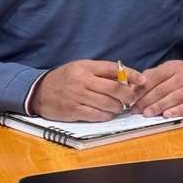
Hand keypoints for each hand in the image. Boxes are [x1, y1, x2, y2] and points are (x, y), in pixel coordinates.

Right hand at [30, 59, 144, 121]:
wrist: (39, 91)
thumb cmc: (66, 78)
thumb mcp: (82, 68)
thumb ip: (102, 72)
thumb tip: (126, 78)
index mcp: (86, 67)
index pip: (114, 69)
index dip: (131, 75)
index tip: (143, 80)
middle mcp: (81, 80)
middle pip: (112, 88)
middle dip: (127, 94)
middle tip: (133, 98)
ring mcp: (76, 96)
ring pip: (106, 103)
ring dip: (117, 107)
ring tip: (119, 106)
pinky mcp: (72, 111)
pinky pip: (96, 115)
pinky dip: (106, 115)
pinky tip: (108, 113)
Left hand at [131, 60, 182, 117]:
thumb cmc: (179, 79)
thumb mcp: (165, 73)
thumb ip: (149, 79)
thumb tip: (132, 89)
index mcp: (174, 66)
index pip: (155, 77)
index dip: (142, 89)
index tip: (132, 98)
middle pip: (163, 89)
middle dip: (147, 100)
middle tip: (137, 109)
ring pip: (174, 97)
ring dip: (159, 107)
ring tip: (147, 113)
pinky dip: (176, 111)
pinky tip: (166, 115)